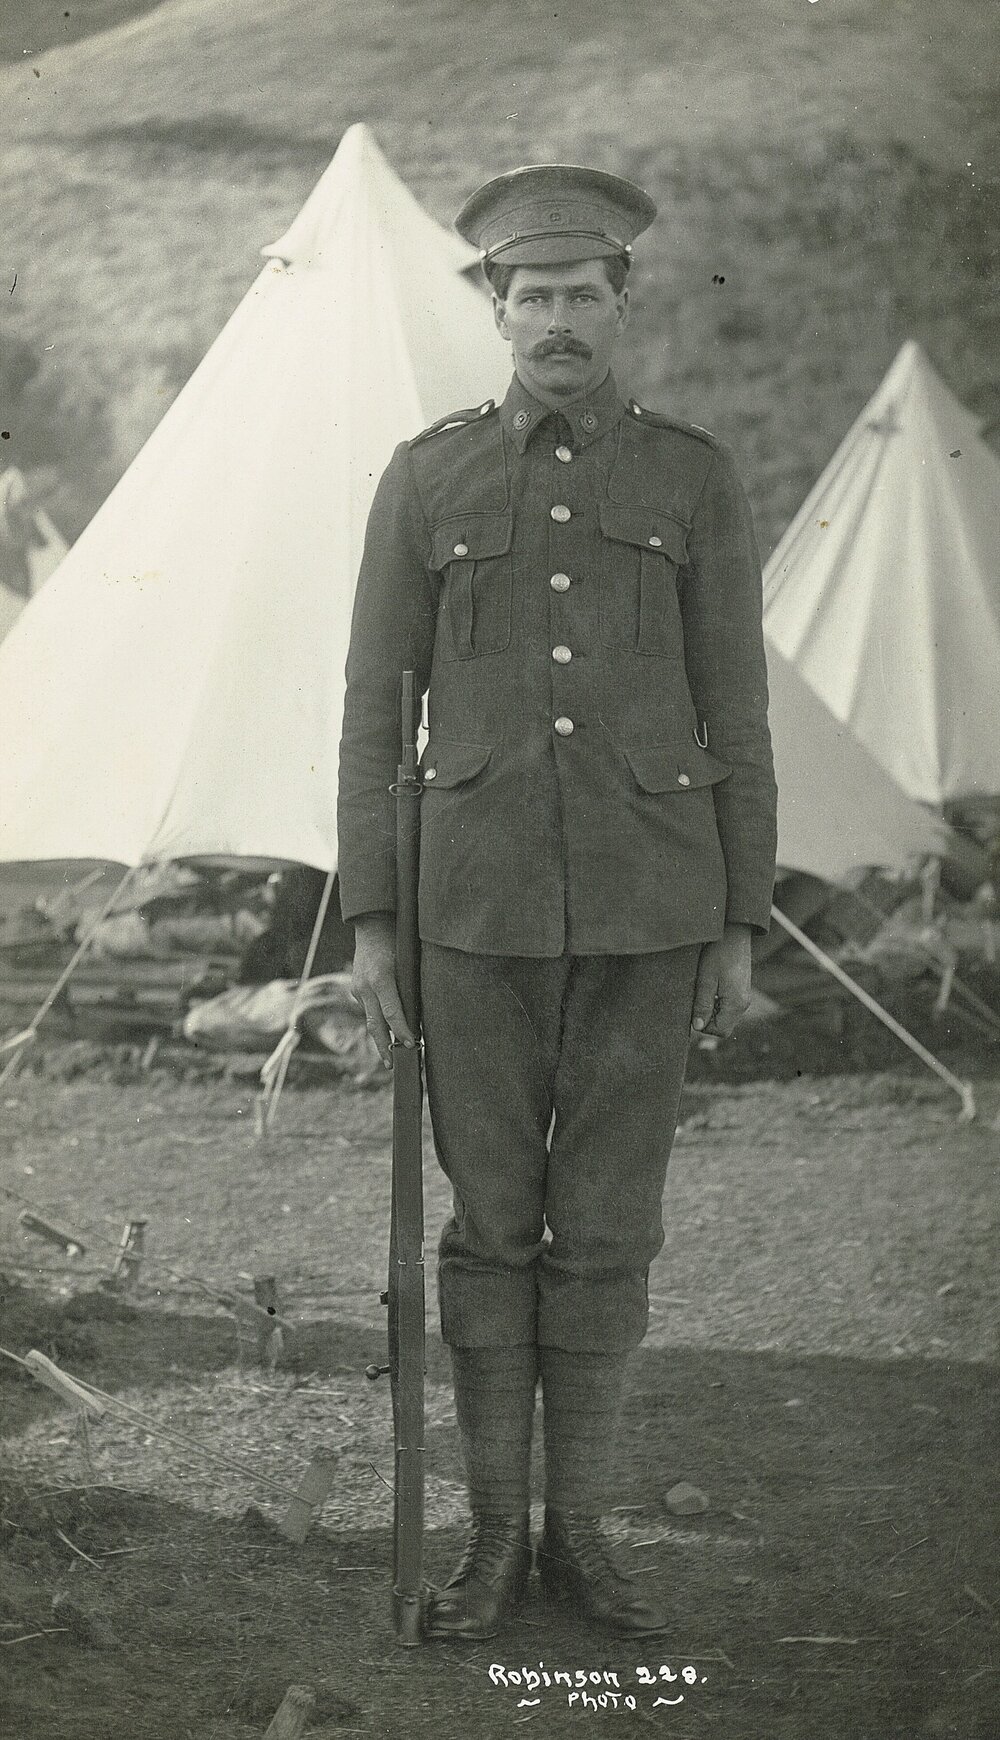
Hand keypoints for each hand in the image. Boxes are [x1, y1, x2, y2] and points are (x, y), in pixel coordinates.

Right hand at [350, 913, 416, 1067]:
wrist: (372, 924)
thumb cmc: (397, 940)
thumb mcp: (408, 962)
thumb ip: (410, 987)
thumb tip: (419, 1015)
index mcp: (381, 979)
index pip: (393, 1014)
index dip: (403, 1032)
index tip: (413, 1045)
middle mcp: (366, 986)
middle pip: (376, 1025)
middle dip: (385, 1047)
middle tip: (393, 1066)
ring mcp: (358, 988)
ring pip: (371, 1020)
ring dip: (380, 1039)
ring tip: (389, 1057)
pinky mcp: (356, 988)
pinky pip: (368, 1008)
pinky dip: (378, 1020)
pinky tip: (386, 1032)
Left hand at [691, 924, 751, 1038]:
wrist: (734, 934)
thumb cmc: (718, 954)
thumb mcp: (705, 979)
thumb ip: (702, 1004)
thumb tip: (698, 1026)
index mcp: (736, 1003)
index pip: (720, 1031)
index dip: (704, 1025)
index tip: (694, 1009)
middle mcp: (744, 1003)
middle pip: (724, 1026)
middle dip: (707, 1018)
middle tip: (697, 999)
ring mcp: (744, 997)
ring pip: (725, 1016)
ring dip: (711, 1009)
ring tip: (703, 990)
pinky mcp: (742, 990)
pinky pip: (728, 1006)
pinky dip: (717, 1002)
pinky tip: (711, 986)